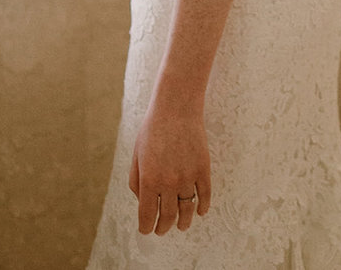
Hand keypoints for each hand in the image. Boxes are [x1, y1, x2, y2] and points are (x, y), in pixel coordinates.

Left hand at [128, 97, 210, 234]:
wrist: (176, 108)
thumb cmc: (152, 130)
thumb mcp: (137, 154)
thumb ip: (136, 180)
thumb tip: (142, 202)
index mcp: (149, 179)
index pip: (147, 216)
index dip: (146, 227)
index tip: (147, 231)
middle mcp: (168, 183)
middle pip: (167, 217)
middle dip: (163, 227)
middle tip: (162, 230)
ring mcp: (187, 177)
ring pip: (187, 211)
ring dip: (184, 222)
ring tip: (181, 226)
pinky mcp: (203, 170)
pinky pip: (204, 196)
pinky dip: (202, 207)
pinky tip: (199, 212)